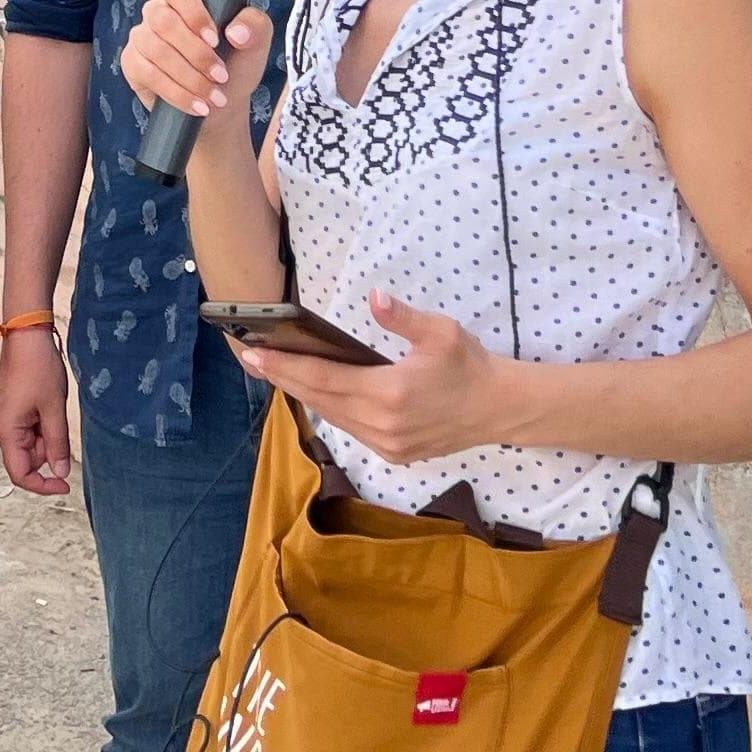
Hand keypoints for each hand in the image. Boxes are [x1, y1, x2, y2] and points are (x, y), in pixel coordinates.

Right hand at [0, 325, 74, 496]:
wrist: (27, 335)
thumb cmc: (38, 369)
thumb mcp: (54, 409)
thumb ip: (57, 444)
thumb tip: (60, 473)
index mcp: (7, 431)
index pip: (20, 474)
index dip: (43, 485)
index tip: (66, 485)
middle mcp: (1, 428)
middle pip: (26, 459)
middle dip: (48, 452)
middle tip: (61, 426)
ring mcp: (6, 418)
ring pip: (29, 444)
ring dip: (47, 437)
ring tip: (54, 409)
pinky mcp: (12, 409)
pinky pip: (28, 430)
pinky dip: (43, 426)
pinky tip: (49, 405)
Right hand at [119, 0, 271, 140]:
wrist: (221, 106)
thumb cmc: (235, 65)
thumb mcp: (255, 45)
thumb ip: (255, 26)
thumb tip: (236, 32)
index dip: (193, 12)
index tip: (215, 39)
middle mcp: (158, 12)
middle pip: (164, 21)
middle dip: (196, 53)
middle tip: (221, 76)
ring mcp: (142, 37)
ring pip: (156, 50)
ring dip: (189, 77)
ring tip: (213, 96)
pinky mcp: (132, 63)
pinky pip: (148, 74)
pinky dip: (176, 93)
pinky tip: (197, 105)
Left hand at [228, 293, 518, 466]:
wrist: (500, 409)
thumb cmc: (470, 365)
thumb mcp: (441, 332)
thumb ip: (403, 317)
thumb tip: (375, 297)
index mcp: (390, 394)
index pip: (323, 379)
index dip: (286, 367)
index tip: (254, 354)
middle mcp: (383, 425)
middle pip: (319, 400)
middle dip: (283, 378)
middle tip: (250, 359)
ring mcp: (387, 444)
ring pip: (332, 417)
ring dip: (303, 395)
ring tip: (276, 371)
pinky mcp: (394, 454)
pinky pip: (350, 429)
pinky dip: (329, 410)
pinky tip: (316, 393)